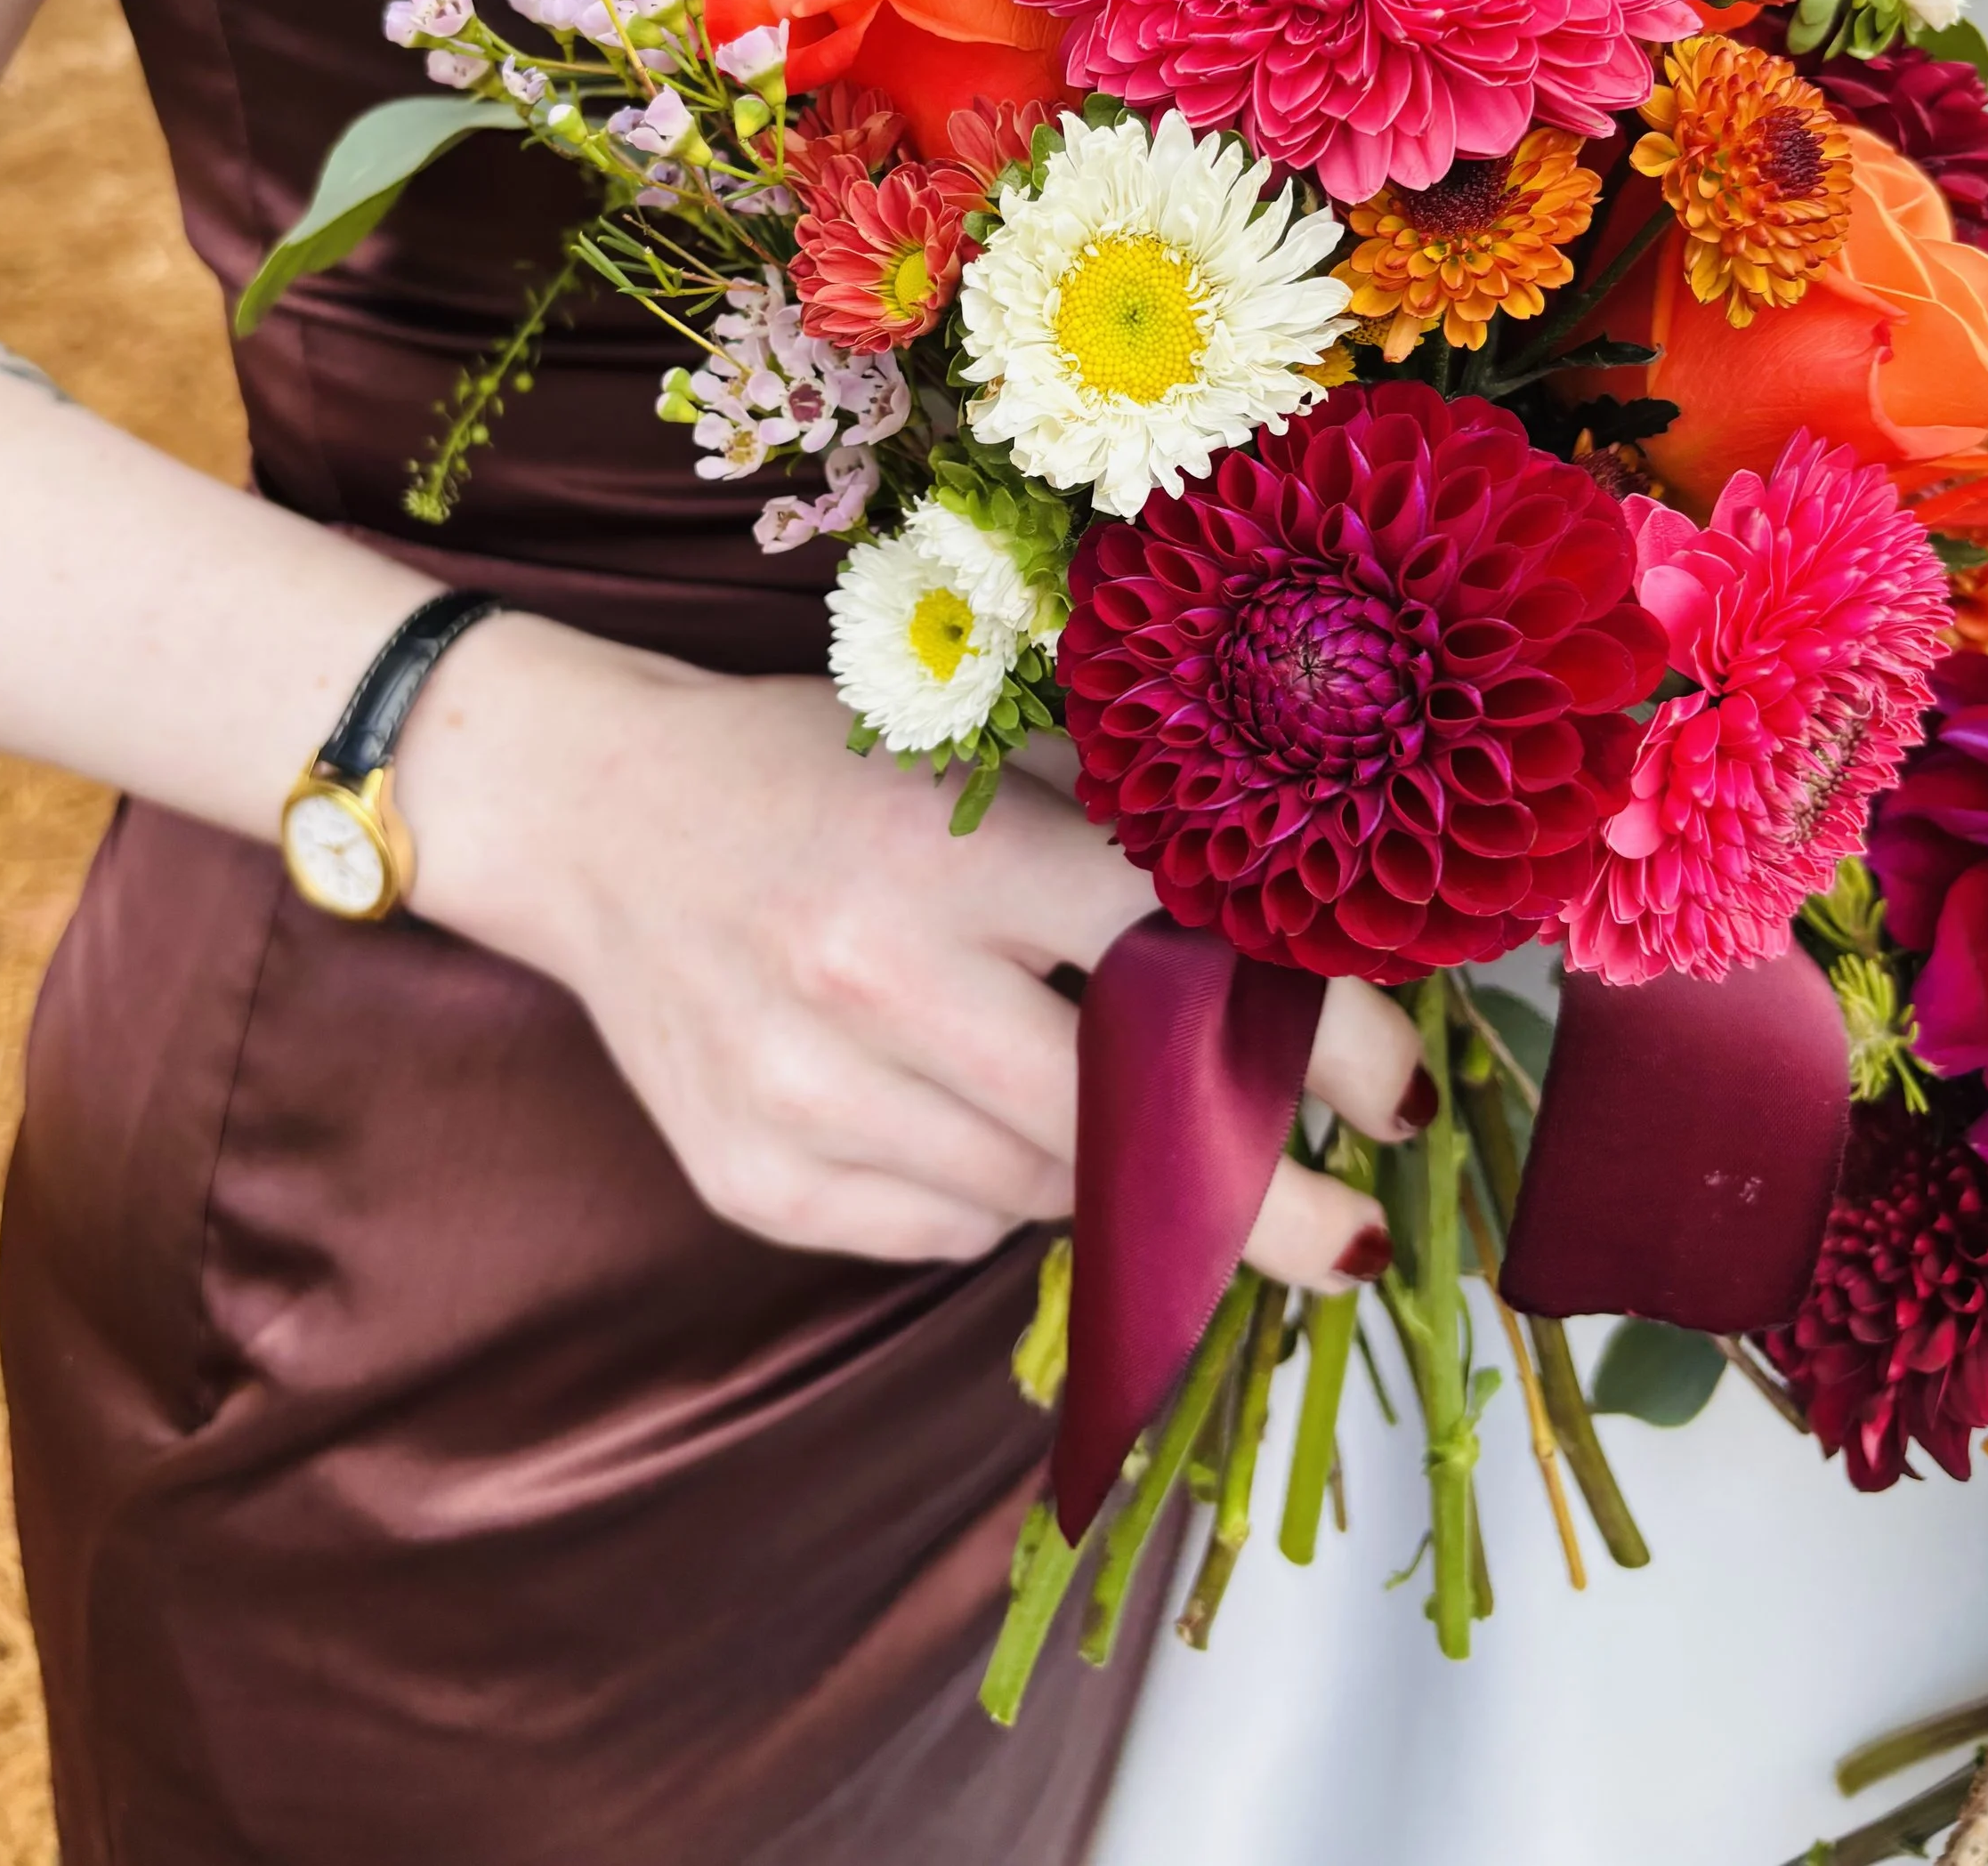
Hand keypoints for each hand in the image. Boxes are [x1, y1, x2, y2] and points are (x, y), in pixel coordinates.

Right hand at [403, 612, 1425, 1276]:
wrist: (588, 815)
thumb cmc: (808, 768)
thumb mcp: (966, 754)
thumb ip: (1121, 839)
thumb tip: (1310, 953)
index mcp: (945, 849)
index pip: (1182, 960)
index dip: (1320, 1037)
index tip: (1399, 1094)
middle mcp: (871, 979)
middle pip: (1128, 1130)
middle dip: (1273, 1200)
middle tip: (1353, 1232)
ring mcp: (805, 1097)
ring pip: (1041, 1194)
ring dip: (1106, 1172)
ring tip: (1090, 1107)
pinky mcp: (755, 1184)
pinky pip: (946, 1232)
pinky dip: (986, 1190)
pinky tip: (948, 1105)